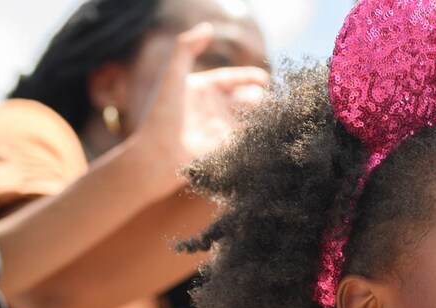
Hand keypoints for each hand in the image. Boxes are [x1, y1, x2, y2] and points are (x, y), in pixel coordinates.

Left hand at [128, 23, 269, 195]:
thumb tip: (209, 27)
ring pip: (251, 118)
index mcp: (203, 89)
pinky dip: (261, 133)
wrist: (160, 152)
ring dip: (264, 116)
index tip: (264, 79)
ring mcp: (222, 127)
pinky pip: (249, 137)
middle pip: (245, 98)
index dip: (249, 77)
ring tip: (275, 114)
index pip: (231, 79)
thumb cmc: (164, 113)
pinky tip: (270, 131)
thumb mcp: (173, 75)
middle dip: (260, 98)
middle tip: (269, 100)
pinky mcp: (228, 146)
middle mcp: (214, 108)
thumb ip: (187, 47)